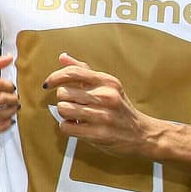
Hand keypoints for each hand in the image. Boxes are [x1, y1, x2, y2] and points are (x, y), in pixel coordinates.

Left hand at [43, 52, 158, 158]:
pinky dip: (68, 128)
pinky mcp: (99, 134)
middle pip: (63, 93)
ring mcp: (103, 116)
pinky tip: (79, 127)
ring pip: (63, 109)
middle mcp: (106, 96)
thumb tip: (62, 57)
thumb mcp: (107, 86)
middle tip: (76, 106)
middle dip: (65, 101)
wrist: (142, 134)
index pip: (72, 72)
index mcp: (107, 81)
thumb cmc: (119, 108)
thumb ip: (84, 71)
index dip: (54, 77)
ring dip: (66, 115)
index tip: (48, 84)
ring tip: (78, 117)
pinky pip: (66, 127)